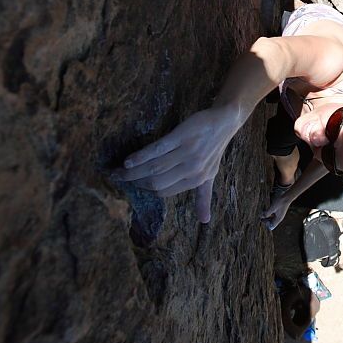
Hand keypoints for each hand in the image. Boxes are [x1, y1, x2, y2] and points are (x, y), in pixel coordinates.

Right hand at [113, 105, 239, 222]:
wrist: (225, 121)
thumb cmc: (214, 149)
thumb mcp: (211, 175)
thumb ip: (203, 197)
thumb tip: (204, 221)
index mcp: (196, 180)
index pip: (163, 191)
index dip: (145, 189)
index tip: (131, 184)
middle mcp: (192, 169)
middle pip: (156, 182)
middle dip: (134, 182)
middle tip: (117, 177)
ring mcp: (187, 152)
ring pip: (154, 167)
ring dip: (133, 171)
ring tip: (117, 170)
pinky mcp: (182, 136)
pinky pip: (157, 149)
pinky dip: (140, 156)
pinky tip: (128, 161)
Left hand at [260, 194, 292, 230]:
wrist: (287, 196)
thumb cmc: (280, 202)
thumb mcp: (272, 208)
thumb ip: (267, 213)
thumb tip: (261, 217)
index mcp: (278, 219)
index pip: (271, 226)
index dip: (266, 224)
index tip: (263, 219)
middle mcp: (279, 218)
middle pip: (271, 222)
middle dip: (266, 220)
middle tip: (260, 216)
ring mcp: (279, 214)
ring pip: (272, 218)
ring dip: (267, 216)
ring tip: (262, 213)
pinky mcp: (279, 211)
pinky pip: (273, 214)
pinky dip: (269, 213)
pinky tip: (266, 209)